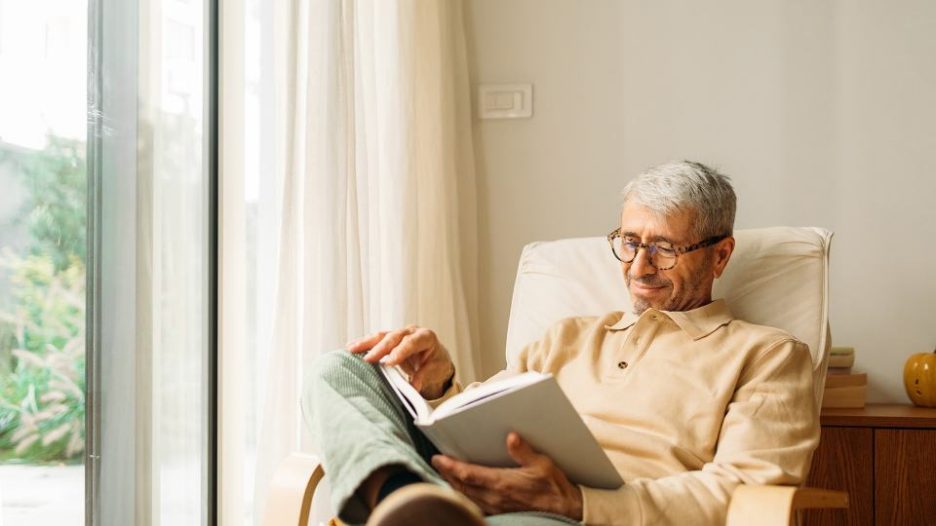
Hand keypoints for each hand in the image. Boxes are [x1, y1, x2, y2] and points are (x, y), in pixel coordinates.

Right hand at [346, 326, 454, 398]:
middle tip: (368, 359)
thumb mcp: (435, 369)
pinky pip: (376, 339)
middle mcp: (411, 332)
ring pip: (381, 336)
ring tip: (352, 348)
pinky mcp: (390, 338)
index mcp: (425, 337)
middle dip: (380, 348)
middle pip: (393, 337)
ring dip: (366, 342)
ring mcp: (399, 334)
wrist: (435, 356)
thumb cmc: (436, 362)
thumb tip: (414, 387)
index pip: (411, 343)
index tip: (389, 362)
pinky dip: (364, 343)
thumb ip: (424, 376)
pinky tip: (351, 346)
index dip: (400, 351)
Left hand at [431, 432, 582, 519]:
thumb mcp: (543, 464)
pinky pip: (475, 504)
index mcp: (503, 483)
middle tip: (437, 462)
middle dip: (447, 474)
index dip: (451, 466)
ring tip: (446, 473)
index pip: (468, 474)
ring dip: (453, 484)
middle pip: (461, 486)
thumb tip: (511, 436)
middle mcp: (495, 497)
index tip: (438, 458)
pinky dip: (464, 495)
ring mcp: (496, 507)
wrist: (565, 510)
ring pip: (466, 496)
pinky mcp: (500, 512)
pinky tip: (462, 489)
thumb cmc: (554, 487)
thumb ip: (524, 451)